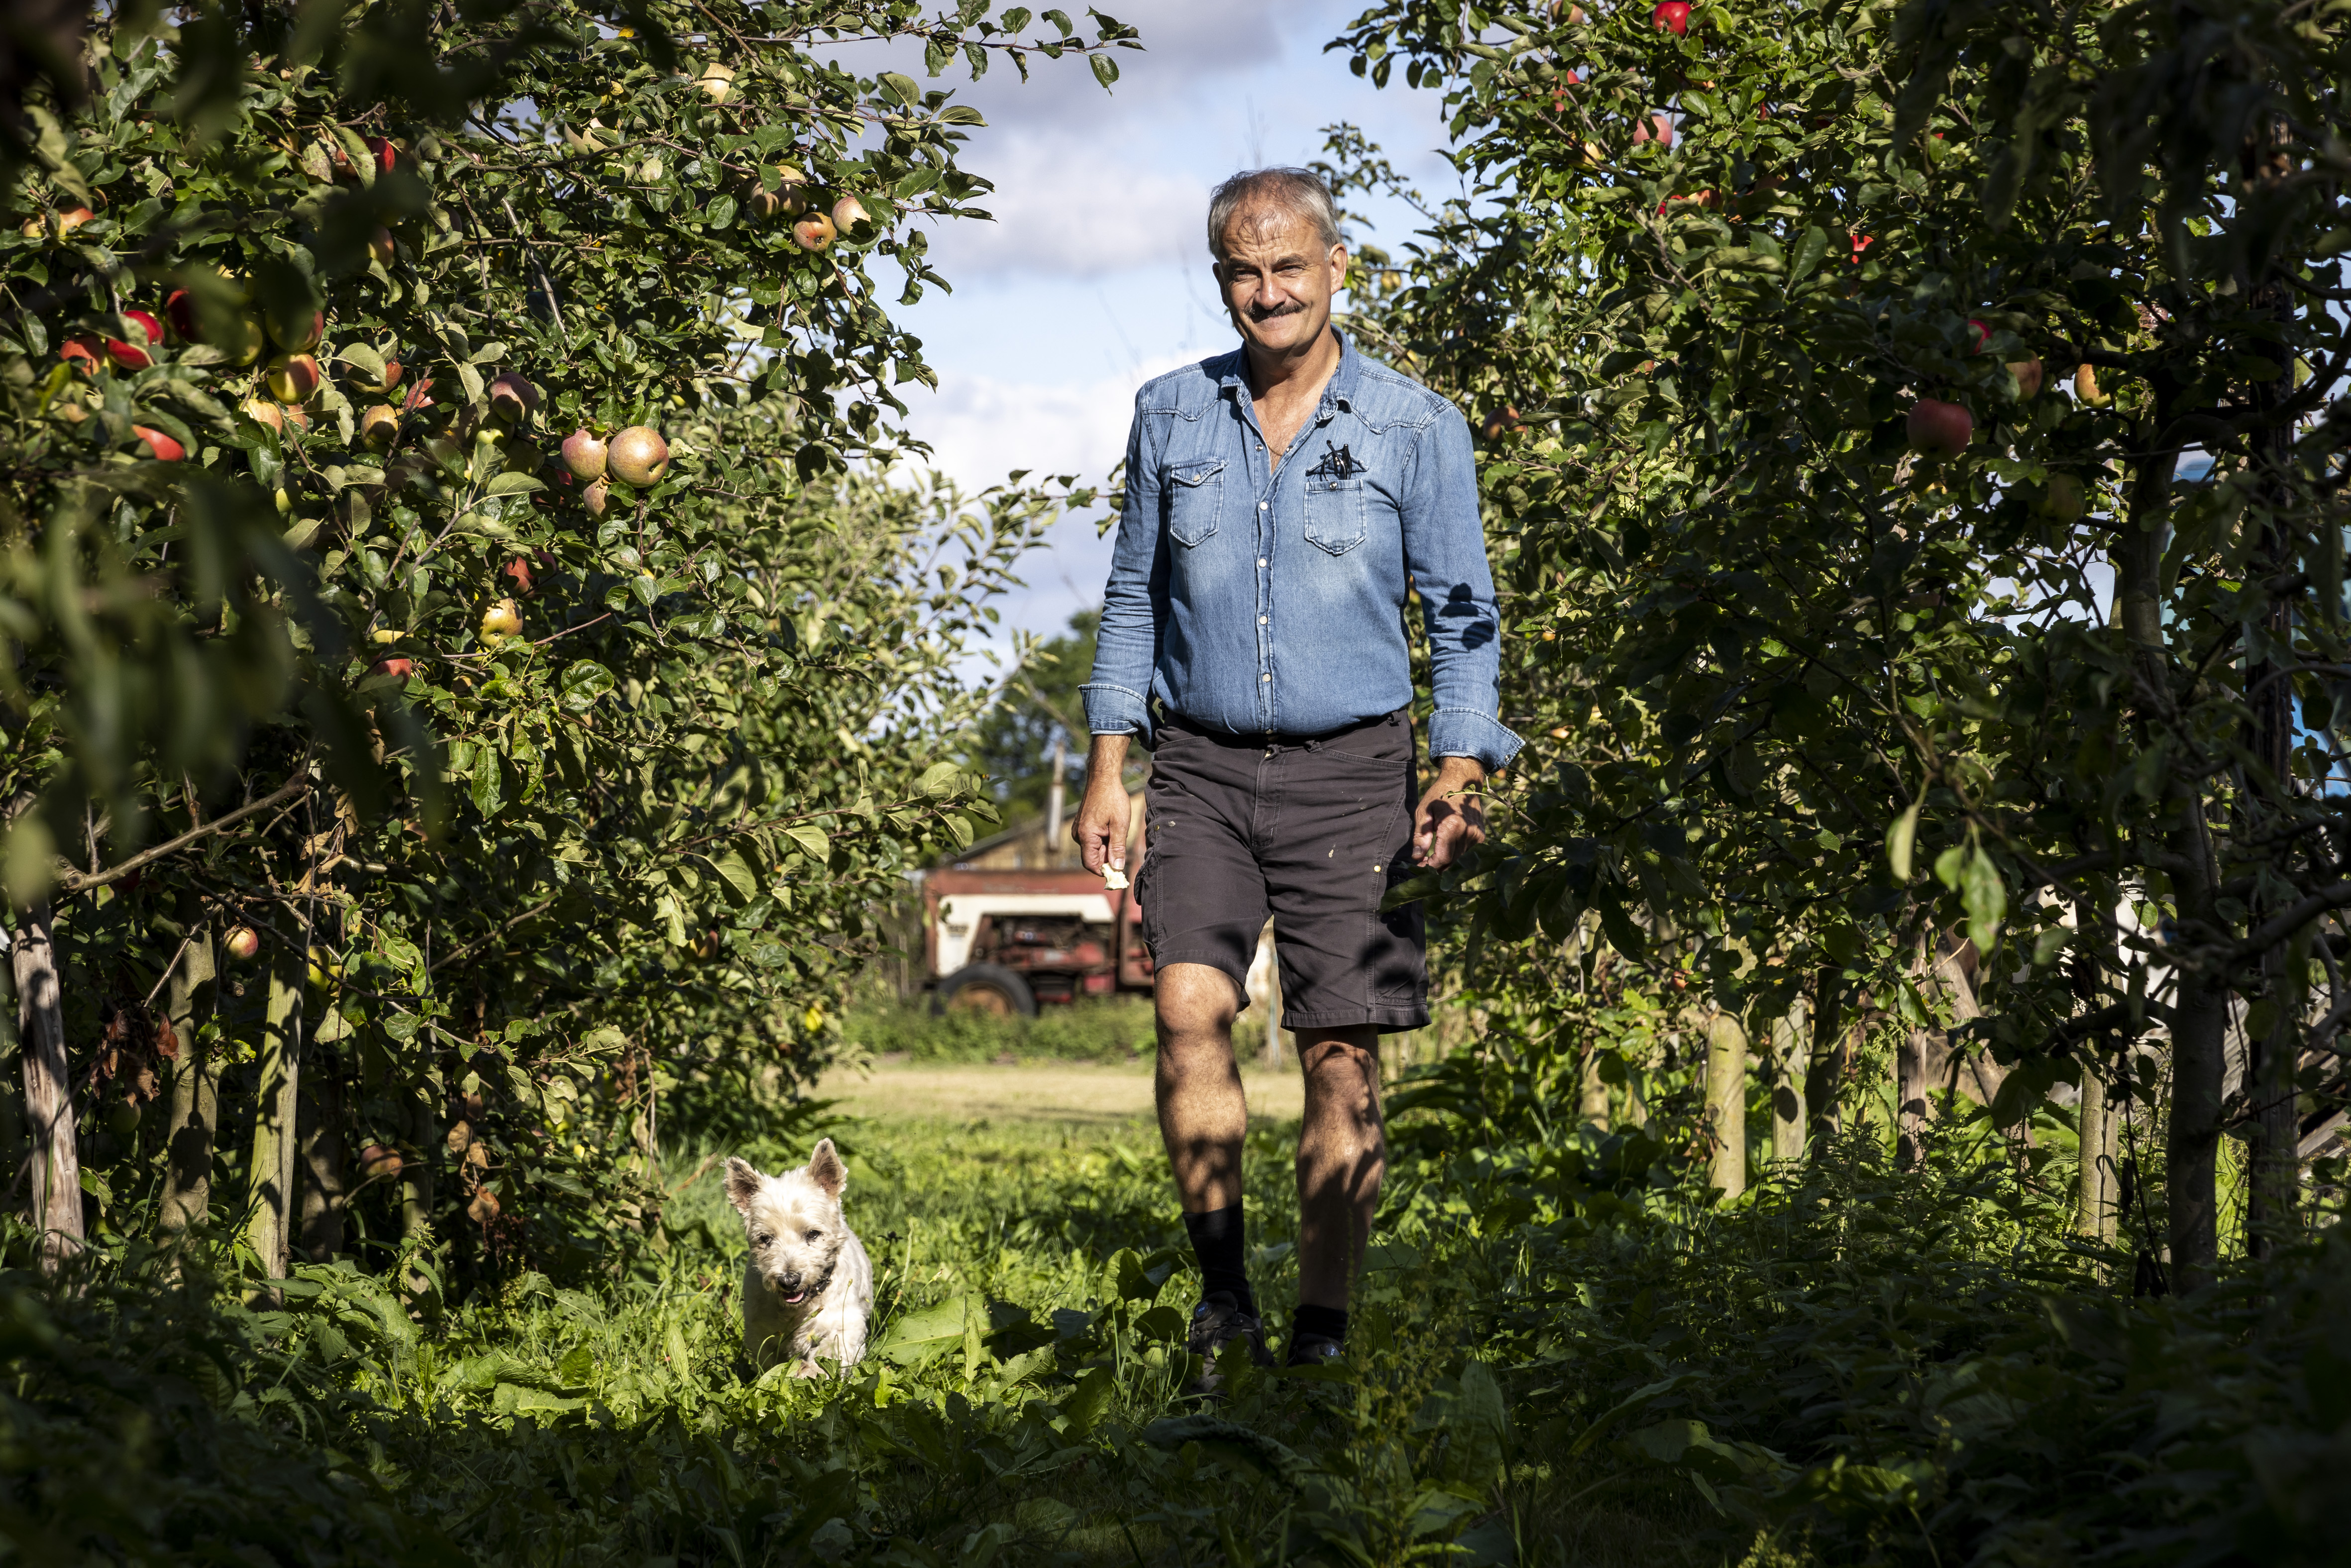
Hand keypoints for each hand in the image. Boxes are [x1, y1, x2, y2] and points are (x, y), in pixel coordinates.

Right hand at [1072, 733, 1132, 873]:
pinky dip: (1103, 841)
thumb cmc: (1112, 799)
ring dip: (1106, 848)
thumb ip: (1117, 848)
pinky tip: (1113, 830)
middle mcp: (1078, 834)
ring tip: (1118, 834)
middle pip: (1092, 857)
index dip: (1104, 872)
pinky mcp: (1082, 825)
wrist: (1103, 778)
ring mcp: (1079, 829)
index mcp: (1085, 836)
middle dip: (1108, 859)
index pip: (1091, 864)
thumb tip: (1117, 868)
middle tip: (1123, 852)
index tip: (1119, 873)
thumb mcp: (1120, 825)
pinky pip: (1092, 840)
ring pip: (1093, 849)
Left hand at [1412, 757, 1486, 868]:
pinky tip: (1445, 846)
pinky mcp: (1481, 835)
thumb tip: (1417, 857)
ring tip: (1432, 856)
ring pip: (1459, 858)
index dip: (1430, 866)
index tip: (1419, 866)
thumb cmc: (1440, 794)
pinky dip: (1454, 853)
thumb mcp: (1424, 812)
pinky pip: (1466, 851)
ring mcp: (1477, 835)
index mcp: (1453, 826)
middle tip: (1423, 863)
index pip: (1442, 858)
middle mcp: (1469, 832)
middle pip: (1451, 861)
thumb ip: (1421, 836)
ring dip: (1445, 860)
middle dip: (1436, 866)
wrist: (1462, 781)